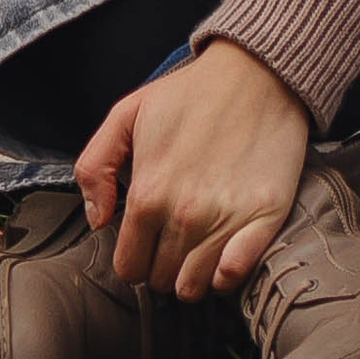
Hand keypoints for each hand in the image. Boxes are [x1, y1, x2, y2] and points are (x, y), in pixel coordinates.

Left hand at [76, 39, 310, 301]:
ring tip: (197, 246)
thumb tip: (97, 220)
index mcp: (148, 194)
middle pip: (160, 280)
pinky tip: (225, 252)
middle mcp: (184, 215)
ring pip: (194, 287)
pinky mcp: (264, 218)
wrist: (259, 71)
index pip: (128, 267)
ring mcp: (226, 220)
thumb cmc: (191, 92)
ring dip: (191, 274)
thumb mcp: (127, 112)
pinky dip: (225, 274)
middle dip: (161, 265)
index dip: (134, 258)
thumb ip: (95, 166)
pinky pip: (233, 277)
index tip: (146, 241)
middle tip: (173, 237)